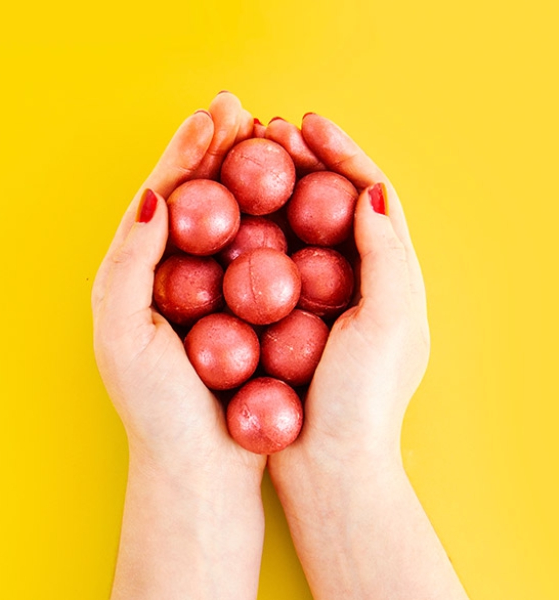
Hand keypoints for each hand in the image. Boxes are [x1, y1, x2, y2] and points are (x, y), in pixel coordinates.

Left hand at [92, 92, 261, 476]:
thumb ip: (129, 259)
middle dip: (218, 151)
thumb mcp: (123, 330)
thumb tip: (153, 194)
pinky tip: (295, 198)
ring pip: (234, 222)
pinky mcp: (250, 314)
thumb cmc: (157, 408)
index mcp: (137, 273)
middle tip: (243, 109)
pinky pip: (264, 257)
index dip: (185, 152)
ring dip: (249, 177)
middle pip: (199, 200)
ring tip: (270, 138)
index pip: (162, 196)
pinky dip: (276, 223)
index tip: (215, 115)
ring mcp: (217, 293)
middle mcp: (177, 277)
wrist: (201, 468)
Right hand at [266, 114, 467, 599]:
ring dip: (272, 191)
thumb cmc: (364, 400)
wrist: (329, 466)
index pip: (369, 194)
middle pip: (329, 203)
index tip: (307, 124)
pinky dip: (251, 234)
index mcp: (391, 274)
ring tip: (243, 159)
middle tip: (266, 131)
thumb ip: (388, 254)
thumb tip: (371, 190)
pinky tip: (225, 218)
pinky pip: (267, 263)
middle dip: (302, 162)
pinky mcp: (284, 319)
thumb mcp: (391, 323)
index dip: (342, 153)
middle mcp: (356, 280)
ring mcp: (317, 299)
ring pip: (294, 229)